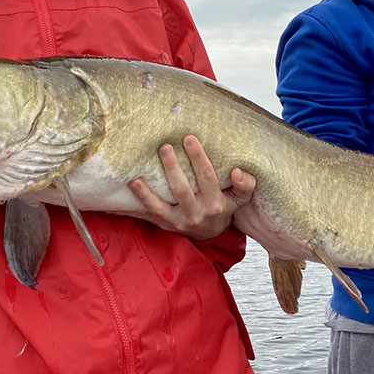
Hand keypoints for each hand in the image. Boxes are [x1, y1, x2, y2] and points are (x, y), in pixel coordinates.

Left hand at [128, 134, 255, 239]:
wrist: (211, 234)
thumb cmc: (223, 207)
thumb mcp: (239, 199)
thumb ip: (245, 185)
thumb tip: (239, 171)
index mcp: (215, 204)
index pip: (207, 178)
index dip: (198, 158)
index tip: (189, 138)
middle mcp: (196, 214)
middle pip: (182, 190)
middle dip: (172, 168)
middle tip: (164, 147)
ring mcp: (179, 222)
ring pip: (161, 207)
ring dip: (147, 192)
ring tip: (137, 177)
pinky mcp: (165, 225)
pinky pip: (149, 216)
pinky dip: (137, 204)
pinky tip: (127, 190)